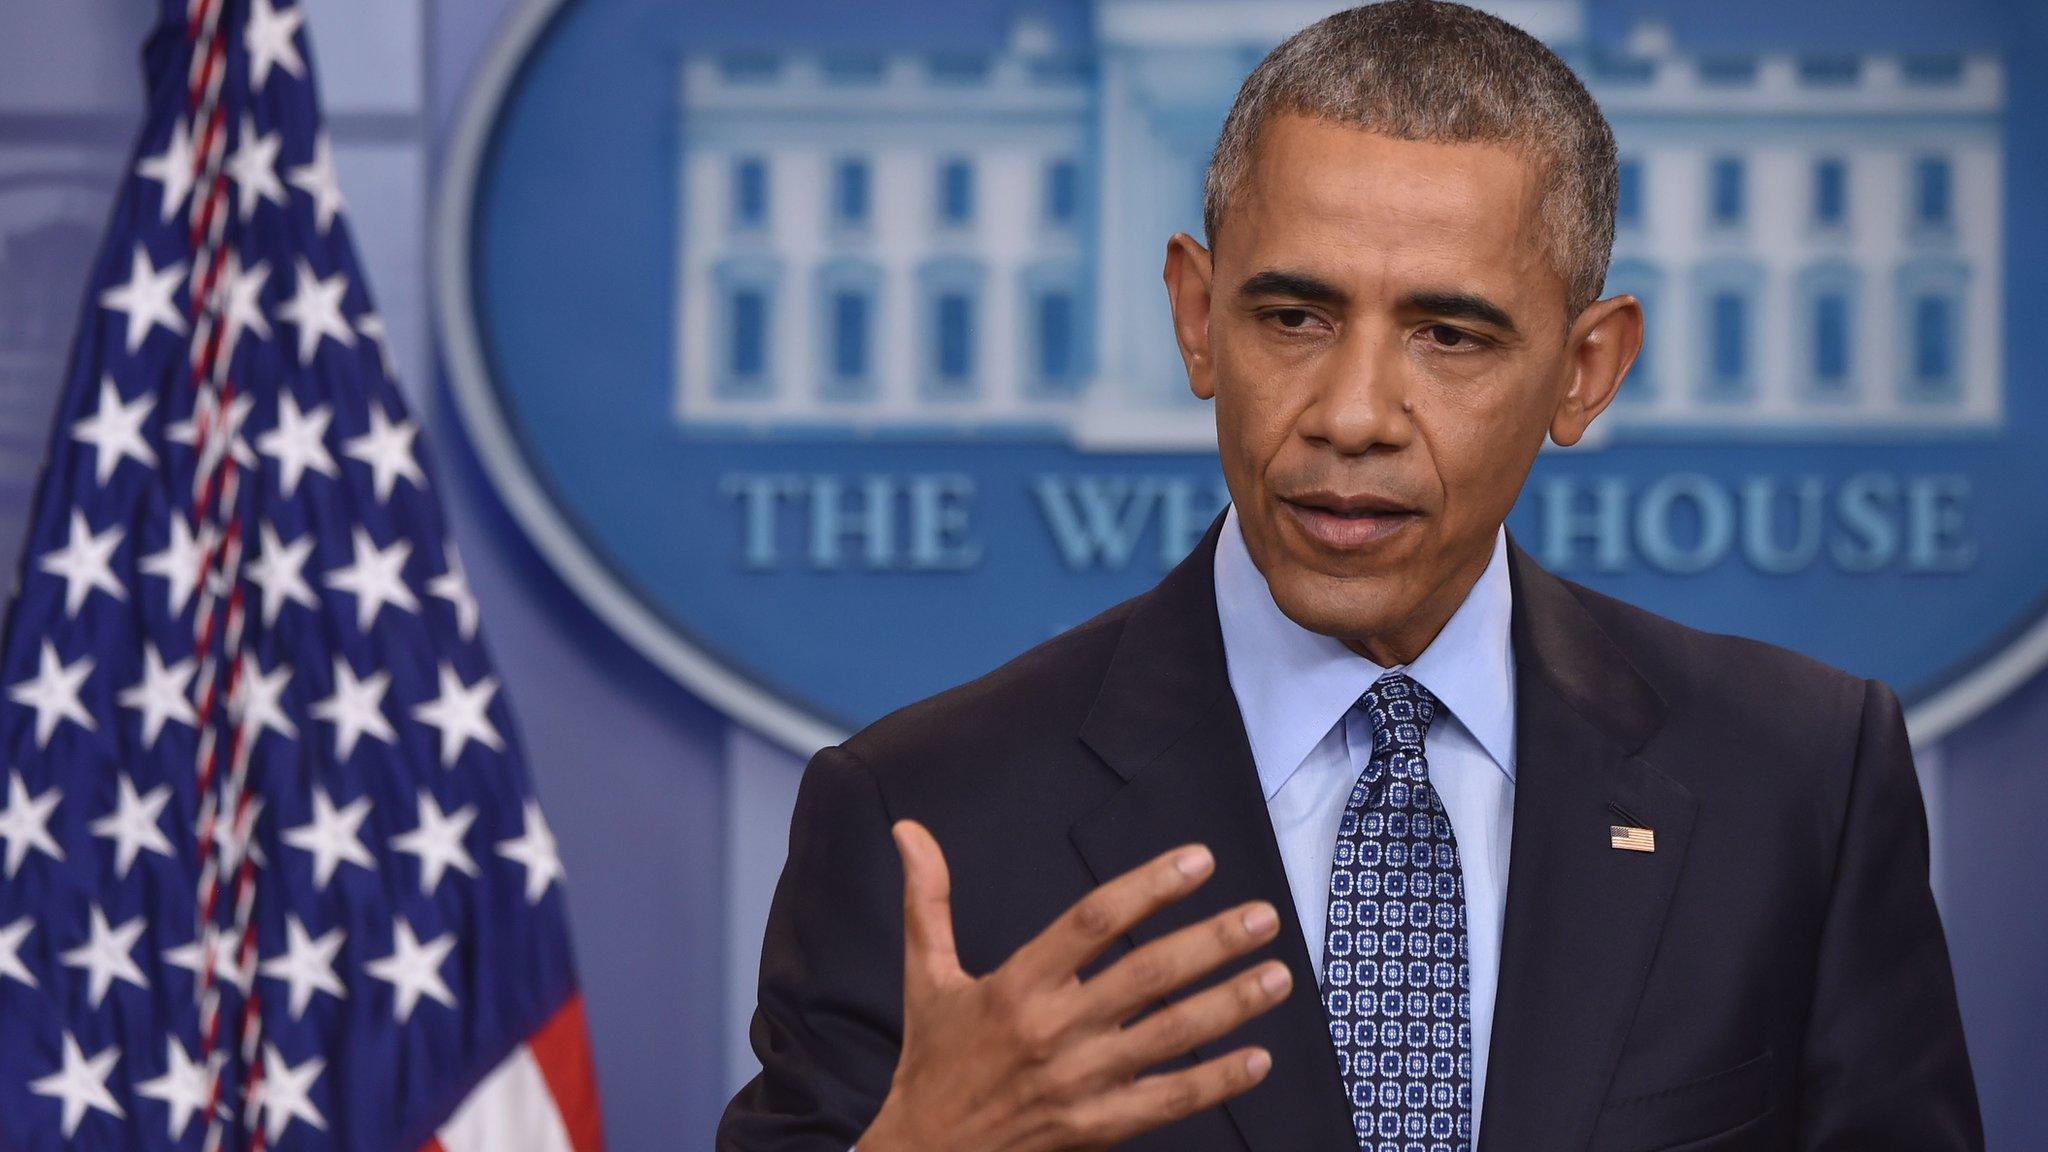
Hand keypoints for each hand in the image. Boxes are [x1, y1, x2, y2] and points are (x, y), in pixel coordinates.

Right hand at [856, 820, 1290, 1151]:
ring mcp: (1079, 1083)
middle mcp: (1052, 1030)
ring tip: (1279, 975)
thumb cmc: (932, 1060)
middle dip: (1211, 943)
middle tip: (1263, 916)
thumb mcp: (925, 977)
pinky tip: (1259, 1060)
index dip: (1150, 887)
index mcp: (1015, 985)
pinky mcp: (1096, 1128)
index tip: (1200, 861)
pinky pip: (1167, 1102)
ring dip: (1230, 1005)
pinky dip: (1215, 1082)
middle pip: (1146, 975)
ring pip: (1169, 1036)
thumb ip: (928, 900)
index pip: (1094, 921)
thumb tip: (908, 830)